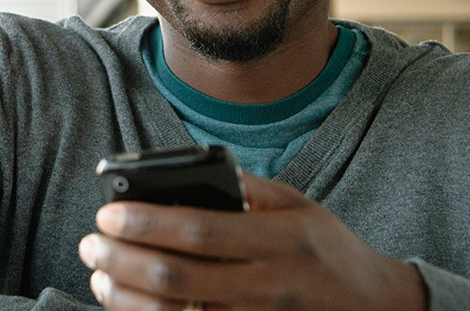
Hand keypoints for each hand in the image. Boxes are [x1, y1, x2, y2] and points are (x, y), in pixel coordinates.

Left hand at [77, 171, 426, 310]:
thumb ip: (246, 189)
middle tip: (90, 243)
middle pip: (179, 279)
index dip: (148, 223)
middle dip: (124, 261)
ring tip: (100, 276)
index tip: (108, 213)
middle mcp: (270, 288)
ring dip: (128, 299)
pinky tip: (129, 306)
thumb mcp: (298, 206)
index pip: (200, 231)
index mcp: (282, 240)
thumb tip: (184, 173)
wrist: (379, 310)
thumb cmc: (329, 249)